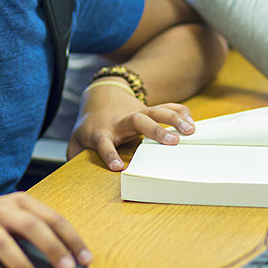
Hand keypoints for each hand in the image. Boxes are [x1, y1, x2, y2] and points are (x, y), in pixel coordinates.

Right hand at [0, 192, 90, 267]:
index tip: (86, 259)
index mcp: (20, 201)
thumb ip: (38, 233)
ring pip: (4, 244)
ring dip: (23, 265)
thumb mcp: (15, 220)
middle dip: (52, 249)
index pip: (52, 217)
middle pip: (31, 226)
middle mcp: (1, 209)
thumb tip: (69, 260)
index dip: (71, 239)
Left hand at [68, 79, 195, 170]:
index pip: (104, 143)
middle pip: (137, 121)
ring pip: (156, 110)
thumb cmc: (91, 126)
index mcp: (102, 131)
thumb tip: (74, 171)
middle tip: (173, 142)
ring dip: (174, 119)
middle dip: (155, 130)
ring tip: (191, 130)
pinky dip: (180, 112)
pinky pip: (167, 106)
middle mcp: (121, 121)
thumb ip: (75, 156)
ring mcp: (137, 112)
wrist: (102, 96)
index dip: (109, 154)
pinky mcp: (149, 108)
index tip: (118, 168)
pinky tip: (192, 122)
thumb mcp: (77, 140)